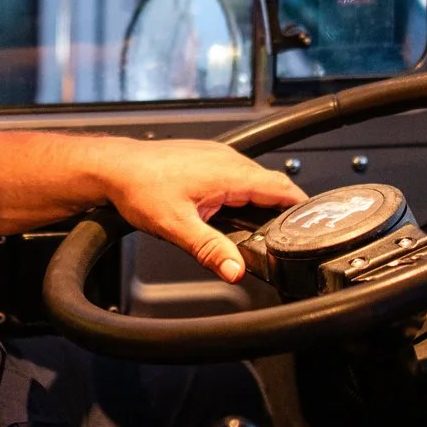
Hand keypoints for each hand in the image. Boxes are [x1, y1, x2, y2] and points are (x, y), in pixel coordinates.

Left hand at [94, 138, 307, 282]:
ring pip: (251, 180)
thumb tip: (235, 269)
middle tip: (286, 235)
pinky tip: (229, 212)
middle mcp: (227, 159)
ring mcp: (215, 156)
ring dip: (258, 202)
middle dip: (280, 209)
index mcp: (228, 173)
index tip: (313, 221)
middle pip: (269, 185)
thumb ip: (210, 250)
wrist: (113, 167)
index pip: (281, 187)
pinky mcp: (204, 158)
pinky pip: (234, 176)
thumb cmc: (138, 187)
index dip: (300, 205)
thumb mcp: (176, 227)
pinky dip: (241, 194)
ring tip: (258, 228)